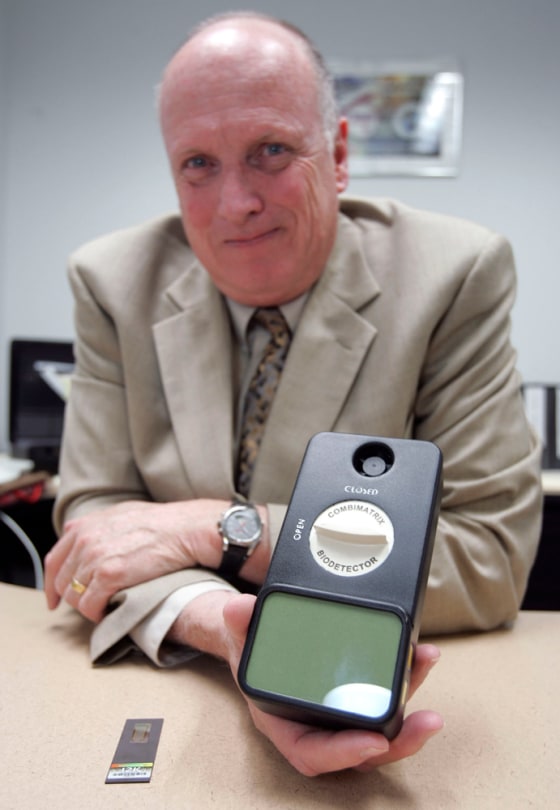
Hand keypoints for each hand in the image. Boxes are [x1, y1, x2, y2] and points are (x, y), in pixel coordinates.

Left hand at [44, 498, 231, 621]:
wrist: (186, 528)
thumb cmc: (163, 522)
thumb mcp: (122, 514)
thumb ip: (97, 526)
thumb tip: (82, 537)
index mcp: (84, 526)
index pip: (54, 562)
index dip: (52, 585)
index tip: (56, 599)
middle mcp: (85, 541)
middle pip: (63, 582)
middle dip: (74, 598)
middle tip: (92, 606)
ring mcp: (95, 558)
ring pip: (75, 597)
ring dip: (88, 607)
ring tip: (106, 607)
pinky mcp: (109, 576)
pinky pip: (90, 606)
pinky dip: (97, 614)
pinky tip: (110, 612)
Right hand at [222, 594, 442, 775]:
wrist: (255, 638)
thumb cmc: (249, 647)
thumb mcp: (238, 634)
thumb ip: (239, 622)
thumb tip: (239, 608)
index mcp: (283, 721)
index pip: (312, 752)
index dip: (344, 753)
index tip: (373, 742)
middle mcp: (314, 724)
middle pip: (359, 748)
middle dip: (397, 740)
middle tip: (426, 722)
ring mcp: (338, 713)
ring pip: (379, 726)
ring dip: (410, 705)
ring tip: (427, 669)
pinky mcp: (355, 694)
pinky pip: (383, 699)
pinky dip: (405, 680)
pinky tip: (422, 656)